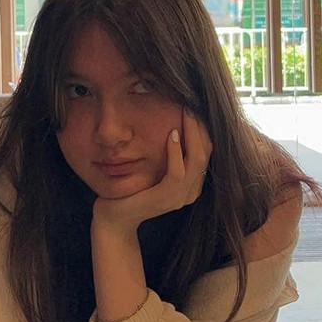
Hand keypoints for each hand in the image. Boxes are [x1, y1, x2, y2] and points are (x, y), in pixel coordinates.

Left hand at [92, 111, 212, 235]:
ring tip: (185, 112)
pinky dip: (176, 152)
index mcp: (192, 184)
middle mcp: (191, 191)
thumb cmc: (132, 189)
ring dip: (192, 132)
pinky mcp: (166, 198)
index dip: (203, 128)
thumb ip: (167, 153)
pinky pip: (178, 173)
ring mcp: (181, 197)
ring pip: (197, 159)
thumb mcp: (153, 168)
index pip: (207, 150)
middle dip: (200, 125)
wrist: (114, 218)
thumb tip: (170, 122)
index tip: (194, 106)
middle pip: (207, 152)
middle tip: (192, 103)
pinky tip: (171, 135)